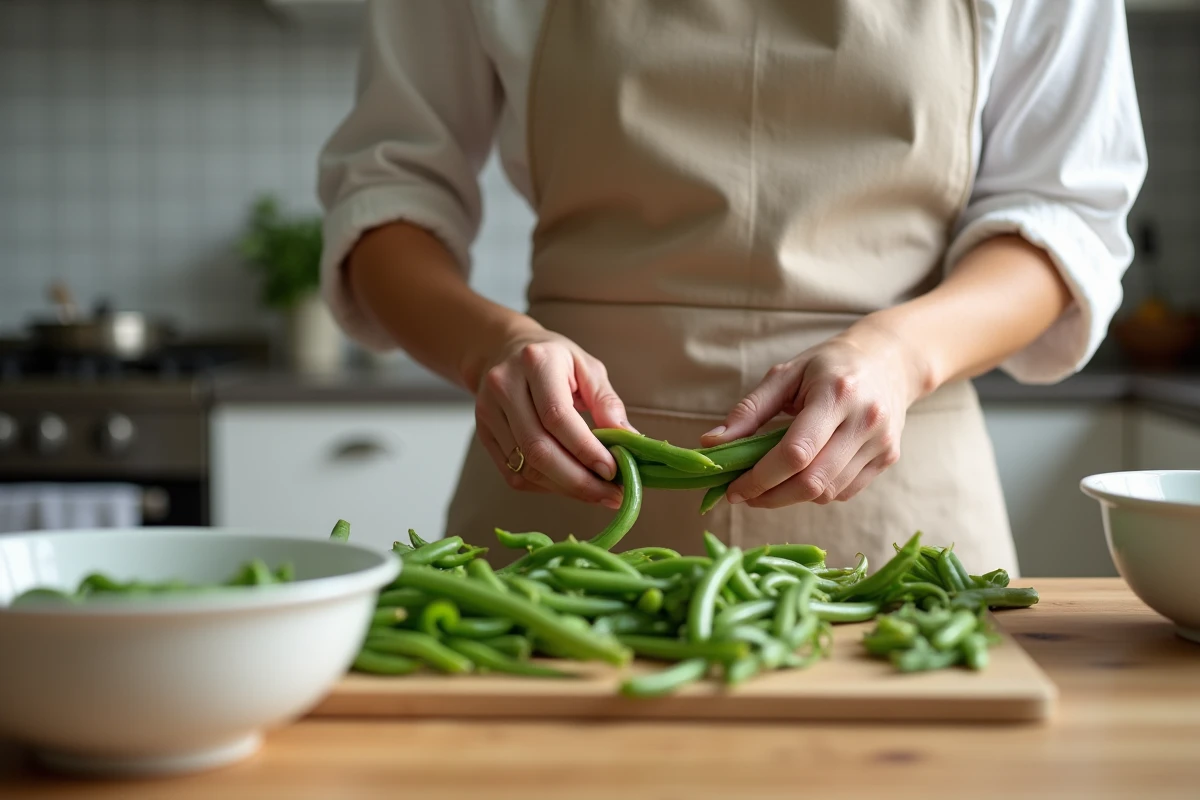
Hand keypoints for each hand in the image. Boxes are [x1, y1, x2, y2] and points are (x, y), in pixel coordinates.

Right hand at [474, 325, 630, 508]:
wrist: (504, 351)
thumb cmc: (555, 360)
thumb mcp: (588, 368)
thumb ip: (607, 403)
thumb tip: (629, 440)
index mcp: (536, 362)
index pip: (557, 416)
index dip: (585, 449)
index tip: (612, 470)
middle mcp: (505, 386)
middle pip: (537, 448)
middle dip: (578, 479)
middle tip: (611, 494)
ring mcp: (489, 412)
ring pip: (526, 466)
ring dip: (565, 487)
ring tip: (597, 492)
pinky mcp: (484, 435)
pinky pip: (515, 473)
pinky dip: (546, 486)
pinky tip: (569, 484)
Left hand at [700, 318, 930, 507]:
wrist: (890, 360)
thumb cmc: (828, 365)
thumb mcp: (785, 374)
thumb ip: (748, 411)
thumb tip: (710, 444)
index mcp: (836, 394)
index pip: (795, 453)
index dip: (759, 479)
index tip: (733, 489)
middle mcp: (865, 421)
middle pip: (812, 482)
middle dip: (771, 497)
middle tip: (744, 496)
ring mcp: (881, 443)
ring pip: (828, 493)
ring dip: (790, 497)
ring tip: (768, 484)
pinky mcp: (888, 458)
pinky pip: (844, 492)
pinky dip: (816, 492)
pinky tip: (802, 475)